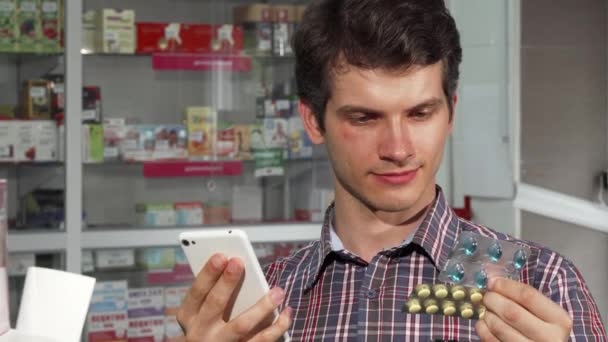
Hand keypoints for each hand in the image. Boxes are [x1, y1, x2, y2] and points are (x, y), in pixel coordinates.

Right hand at [177, 253, 291, 340]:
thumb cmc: (209, 325)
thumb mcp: (201, 311)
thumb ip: (214, 292)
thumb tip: (235, 266)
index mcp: (188, 316)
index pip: (197, 292)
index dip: (208, 273)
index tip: (221, 256)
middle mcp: (201, 332)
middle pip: (215, 304)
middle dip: (227, 282)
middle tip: (239, 262)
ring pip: (242, 324)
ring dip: (262, 306)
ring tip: (278, 291)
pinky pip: (262, 340)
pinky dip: (277, 326)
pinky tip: (286, 313)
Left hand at [475, 278, 572, 340]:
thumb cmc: (544, 328)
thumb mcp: (544, 312)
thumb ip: (523, 296)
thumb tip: (493, 277)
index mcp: (560, 320)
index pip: (528, 296)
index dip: (506, 286)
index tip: (493, 282)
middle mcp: (550, 337)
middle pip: (511, 312)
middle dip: (493, 300)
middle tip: (487, 297)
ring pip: (500, 328)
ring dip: (487, 315)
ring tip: (487, 311)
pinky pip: (492, 341)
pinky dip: (483, 329)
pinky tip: (484, 324)